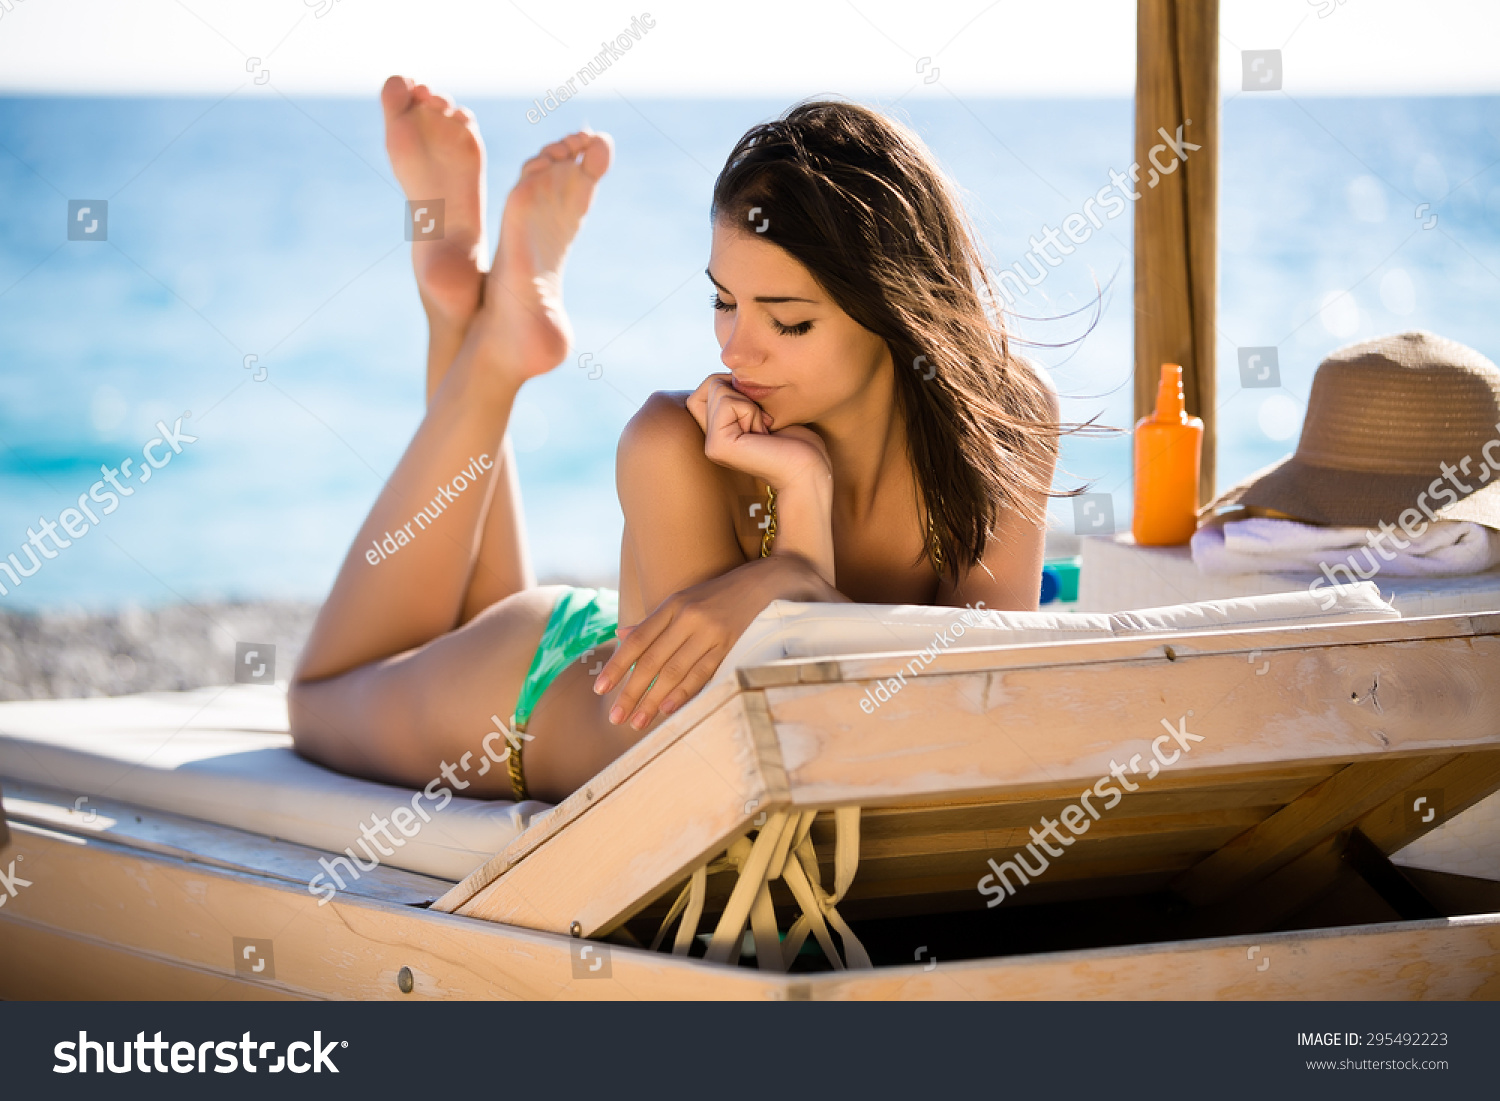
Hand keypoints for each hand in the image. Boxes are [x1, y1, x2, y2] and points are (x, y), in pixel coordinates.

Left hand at [593, 555, 835, 730]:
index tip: (600, 689)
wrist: (767, 582)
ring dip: (653, 699)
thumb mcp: (684, 600)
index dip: (617, 666)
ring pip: (674, 671)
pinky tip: (669, 708)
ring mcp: (710, 631)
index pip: (637, 640)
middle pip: (651, 660)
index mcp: (672, 605)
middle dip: (631, 691)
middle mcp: (688, 617)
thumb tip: (621, 636)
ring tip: (637, 721)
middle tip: (615, 716)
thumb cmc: (720, 594)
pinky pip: (703, 672)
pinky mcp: (731, 644)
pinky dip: (684, 692)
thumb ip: (654, 621)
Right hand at [686, 374, 829, 489]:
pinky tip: (764, 433)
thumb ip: (739, 395)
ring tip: (764, 429)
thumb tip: (730, 370)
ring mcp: (712, 445)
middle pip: (710, 385)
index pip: (708, 387)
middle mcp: (709, 441)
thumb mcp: (764, 408)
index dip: (736, 385)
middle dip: (742, 392)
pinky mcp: (718, 446)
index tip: (762, 409)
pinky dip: (751, 410)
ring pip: (717, 389)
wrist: (809, 471)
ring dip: (749, 402)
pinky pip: (727, 402)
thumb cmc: (797, 442)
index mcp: (718, 433)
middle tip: (764, 421)